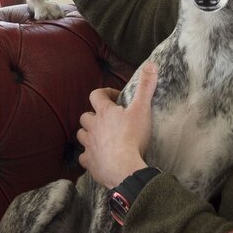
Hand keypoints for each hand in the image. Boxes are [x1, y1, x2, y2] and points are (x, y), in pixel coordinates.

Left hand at [77, 62, 157, 188]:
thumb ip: (146, 87)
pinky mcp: (89, 162)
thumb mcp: (142, 109)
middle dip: (94, 116)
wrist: (124, 168)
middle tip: (108, 120)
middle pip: (85, 116)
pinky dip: (89, 156)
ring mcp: (89, 145)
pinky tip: (96, 157)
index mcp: (104, 112)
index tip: (116, 98)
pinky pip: (84, 157)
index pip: (96, 95)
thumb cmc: (133, 137)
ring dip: (89, 134)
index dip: (105, 94)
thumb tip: (151, 65)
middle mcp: (92, 127)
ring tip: (101, 137)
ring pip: (81, 135)